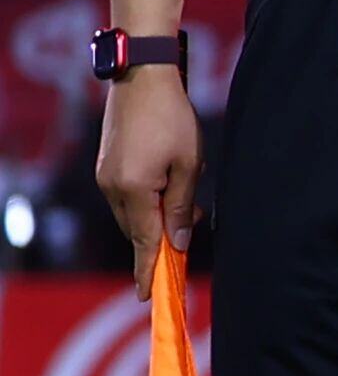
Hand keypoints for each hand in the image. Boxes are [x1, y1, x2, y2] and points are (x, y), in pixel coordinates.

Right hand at [95, 68, 199, 257]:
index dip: (148, 269)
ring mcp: (105, 177)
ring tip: (188, 203)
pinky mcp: (106, 167)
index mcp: (133, 190)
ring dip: (158, 217)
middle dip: (163, 237)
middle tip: (193, 230)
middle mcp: (112, 188)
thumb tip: (178, 242)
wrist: (142, 80)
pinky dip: (148, 202)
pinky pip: (127, 198)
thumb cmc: (172, 119)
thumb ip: (182, 207)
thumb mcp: (189, 165)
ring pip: (132, 215)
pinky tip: (170, 187)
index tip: (148, 295)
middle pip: (137, 230)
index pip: (144, 241)